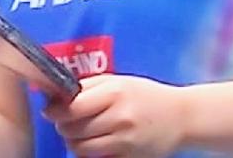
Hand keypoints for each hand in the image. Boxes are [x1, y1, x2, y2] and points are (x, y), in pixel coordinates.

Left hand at [44, 74, 186, 157]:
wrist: (181, 117)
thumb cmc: (147, 95)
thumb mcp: (120, 81)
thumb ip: (90, 86)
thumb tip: (58, 95)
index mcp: (115, 93)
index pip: (73, 107)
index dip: (56, 110)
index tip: (51, 110)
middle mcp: (119, 117)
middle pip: (73, 129)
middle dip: (64, 126)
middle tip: (66, 122)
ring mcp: (124, 141)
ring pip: (80, 148)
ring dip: (73, 142)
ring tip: (79, 134)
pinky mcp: (128, 157)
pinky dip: (89, 153)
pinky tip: (94, 143)